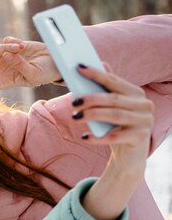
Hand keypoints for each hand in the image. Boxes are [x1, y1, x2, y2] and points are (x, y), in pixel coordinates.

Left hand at [0, 37, 61, 99]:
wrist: (54, 60)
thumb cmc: (44, 73)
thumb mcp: (33, 75)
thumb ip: (19, 66)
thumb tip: (6, 55)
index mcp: (5, 80)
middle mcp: (1, 68)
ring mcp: (4, 56)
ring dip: (5, 49)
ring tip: (20, 50)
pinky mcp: (10, 44)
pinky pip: (6, 41)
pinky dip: (14, 43)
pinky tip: (23, 47)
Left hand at [76, 65, 153, 219]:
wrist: (130, 156)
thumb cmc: (117, 127)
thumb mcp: (112, 108)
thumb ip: (108, 88)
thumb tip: (102, 63)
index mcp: (137, 94)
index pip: (114, 81)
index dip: (96, 74)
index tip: (78, 68)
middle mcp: (145, 105)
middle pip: (113, 99)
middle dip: (91, 99)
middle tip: (73, 102)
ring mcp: (145, 122)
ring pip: (114, 115)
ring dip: (92, 115)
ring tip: (74, 117)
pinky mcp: (140, 138)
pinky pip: (115, 137)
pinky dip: (97, 137)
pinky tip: (84, 137)